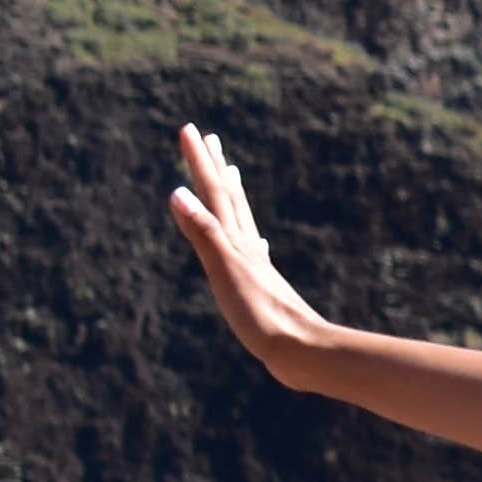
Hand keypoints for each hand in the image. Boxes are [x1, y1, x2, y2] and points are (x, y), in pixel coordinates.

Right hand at [165, 121, 334, 380]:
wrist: (304, 352)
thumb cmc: (262, 316)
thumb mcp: (225, 271)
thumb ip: (203, 232)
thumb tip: (177, 192)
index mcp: (236, 242)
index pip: (214, 192)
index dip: (199, 161)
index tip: (189, 129)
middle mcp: (248, 248)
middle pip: (229, 199)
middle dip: (214, 167)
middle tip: (208, 138)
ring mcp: (258, 268)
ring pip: (242, 221)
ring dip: (232, 196)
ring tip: (230, 175)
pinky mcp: (264, 290)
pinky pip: (253, 253)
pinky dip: (249, 238)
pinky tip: (258, 243)